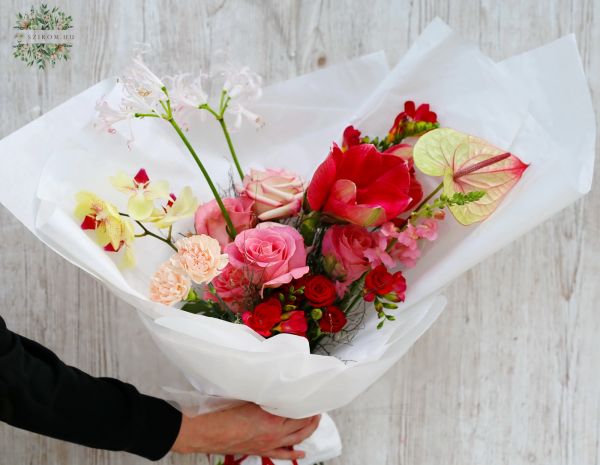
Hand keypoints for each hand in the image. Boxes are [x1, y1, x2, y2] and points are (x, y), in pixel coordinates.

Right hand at [171, 403, 320, 459]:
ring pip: (296, 439)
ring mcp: (269, 444)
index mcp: (273, 418)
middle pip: (302, 425)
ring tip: (314, 423)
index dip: (308, 404)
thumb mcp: (248, 396)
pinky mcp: (261, 450)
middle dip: (312, 417)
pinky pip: (282, 454)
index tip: (313, 396)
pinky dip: (294, 454)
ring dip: (307, 431)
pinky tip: (301, 453)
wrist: (208, 432)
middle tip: (317, 408)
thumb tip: (275, 384)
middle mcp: (275, 433)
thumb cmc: (223, 413)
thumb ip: (265, 393)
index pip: (299, 411)